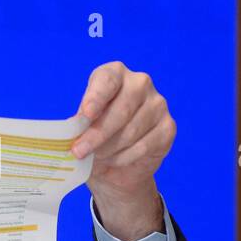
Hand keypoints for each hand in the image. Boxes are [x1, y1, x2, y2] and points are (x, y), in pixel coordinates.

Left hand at [71, 61, 175, 240]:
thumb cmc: (96, 138)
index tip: (85, 115)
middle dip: (97, 134)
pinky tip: (114, 160)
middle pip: (120, 109)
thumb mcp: (82, 129)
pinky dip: (125, 157)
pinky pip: (144, 145)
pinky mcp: (168, 126)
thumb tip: (72, 131)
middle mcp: (140, 83)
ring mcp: (157, 104)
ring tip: (96, 157)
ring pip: (131, 130)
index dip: (96, 97)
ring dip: (109, 149)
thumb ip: (80, 124)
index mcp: (115, 74)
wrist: (118, 165)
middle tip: (79, 151)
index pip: (107, 80)